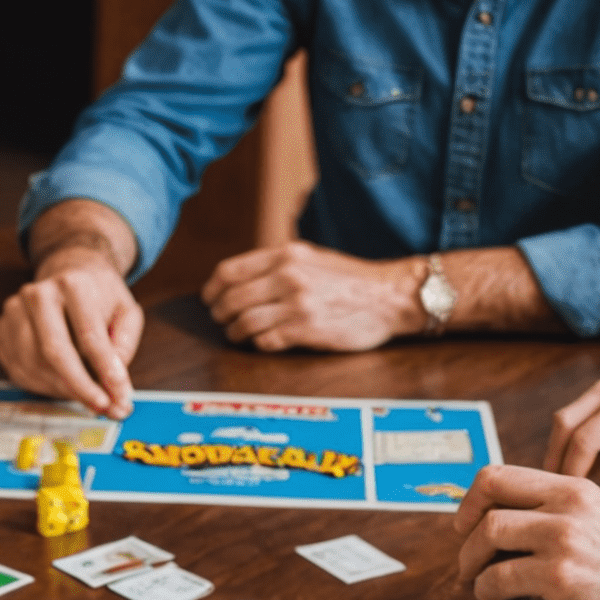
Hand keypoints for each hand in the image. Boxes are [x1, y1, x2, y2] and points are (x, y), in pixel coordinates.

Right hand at [0, 247, 142, 418]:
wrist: (66, 273)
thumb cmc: (98, 297)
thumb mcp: (125, 312)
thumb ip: (125, 346)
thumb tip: (116, 387)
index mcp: (73, 284)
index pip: (88, 335)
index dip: (104, 371)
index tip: (119, 398)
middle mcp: (38, 294)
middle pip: (55, 351)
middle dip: (79, 386)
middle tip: (101, 408)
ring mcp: (15, 312)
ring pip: (35, 365)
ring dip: (62, 390)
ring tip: (86, 397)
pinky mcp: (3, 330)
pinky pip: (19, 371)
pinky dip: (43, 386)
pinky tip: (62, 386)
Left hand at [201, 242, 421, 352]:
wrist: (389, 296)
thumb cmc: (349, 280)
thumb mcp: (311, 259)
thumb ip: (277, 266)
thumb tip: (239, 281)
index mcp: (286, 255)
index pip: (229, 271)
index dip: (213, 289)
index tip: (210, 300)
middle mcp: (288, 276)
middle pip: (231, 299)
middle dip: (220, 314)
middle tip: (223, 321)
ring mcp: (296, 304)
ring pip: (244, 323)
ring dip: (236, 333)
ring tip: (240, 335)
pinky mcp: (305, 330)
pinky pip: (265, 342)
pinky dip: (258, 344)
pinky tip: (263, 342)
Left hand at [454, 465, 599, 599]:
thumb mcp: (595, 515)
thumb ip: (552, 510)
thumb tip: (496, 522)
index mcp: (572, 487)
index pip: (497, 476)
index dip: (470, 502)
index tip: (466, 526)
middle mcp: (567, 506)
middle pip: (486, 508)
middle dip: (466, 541)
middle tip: (468, 565)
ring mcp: (564, 540)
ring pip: (487, 538)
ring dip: (471, 566)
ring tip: (479, 584)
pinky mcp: (562, 577)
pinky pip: (499, 579)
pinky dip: (486, 592)